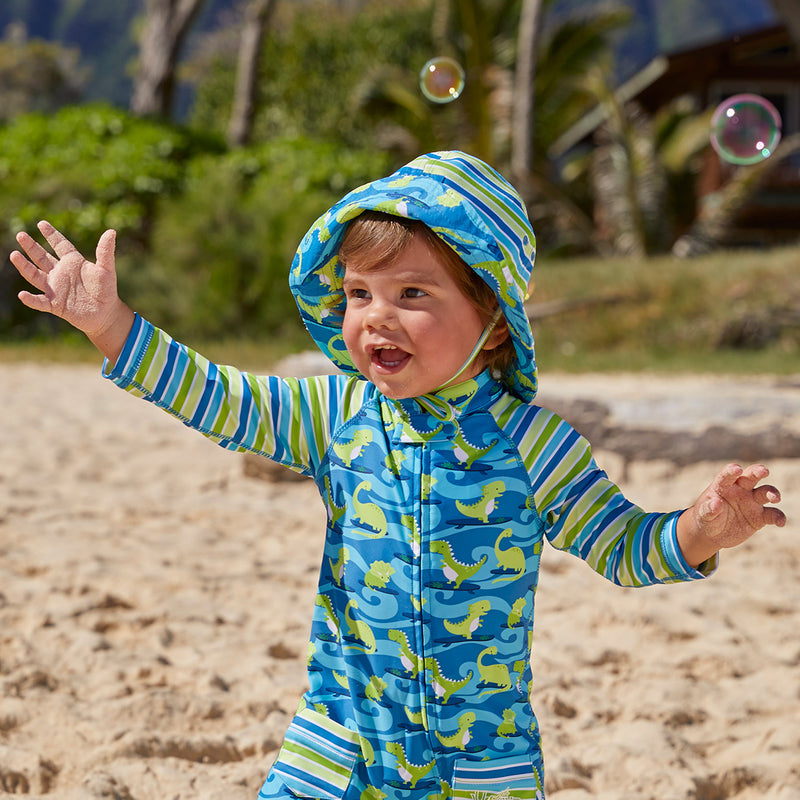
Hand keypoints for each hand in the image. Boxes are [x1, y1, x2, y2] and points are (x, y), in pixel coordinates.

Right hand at [10, 221, 133, 361]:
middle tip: (21, 235)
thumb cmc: (106, 290)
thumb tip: (112, 231)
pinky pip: (40, 302)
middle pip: (42, 257)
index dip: (51, 235)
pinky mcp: (55, 304)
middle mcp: (60, 273)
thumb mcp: (106, 269)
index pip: (60, 245)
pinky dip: (31, 299)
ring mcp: (55, 288)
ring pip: (35, 276)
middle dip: (31, 246)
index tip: (41, 223)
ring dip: (24, 266)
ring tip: (14, 255)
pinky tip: (22, 295)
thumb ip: (105, 251)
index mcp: (73, 262)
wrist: (106, 314)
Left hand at [677, 463, 785, 566]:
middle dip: (758, 471)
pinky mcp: (760, 516)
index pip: (728, 475)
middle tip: (764, 471)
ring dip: (772, 493)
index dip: (732, 470)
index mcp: (723, 486)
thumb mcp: (703, 515)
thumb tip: (715, 503)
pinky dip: (778, 517)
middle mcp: (740, 490)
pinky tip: (780, 522)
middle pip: (751, 476)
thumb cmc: (705, 519)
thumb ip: (708, 509)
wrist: (713, 535)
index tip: (737, 469)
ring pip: (765, 492)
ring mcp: (752, 502)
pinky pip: (772, 514)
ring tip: (775, 498)